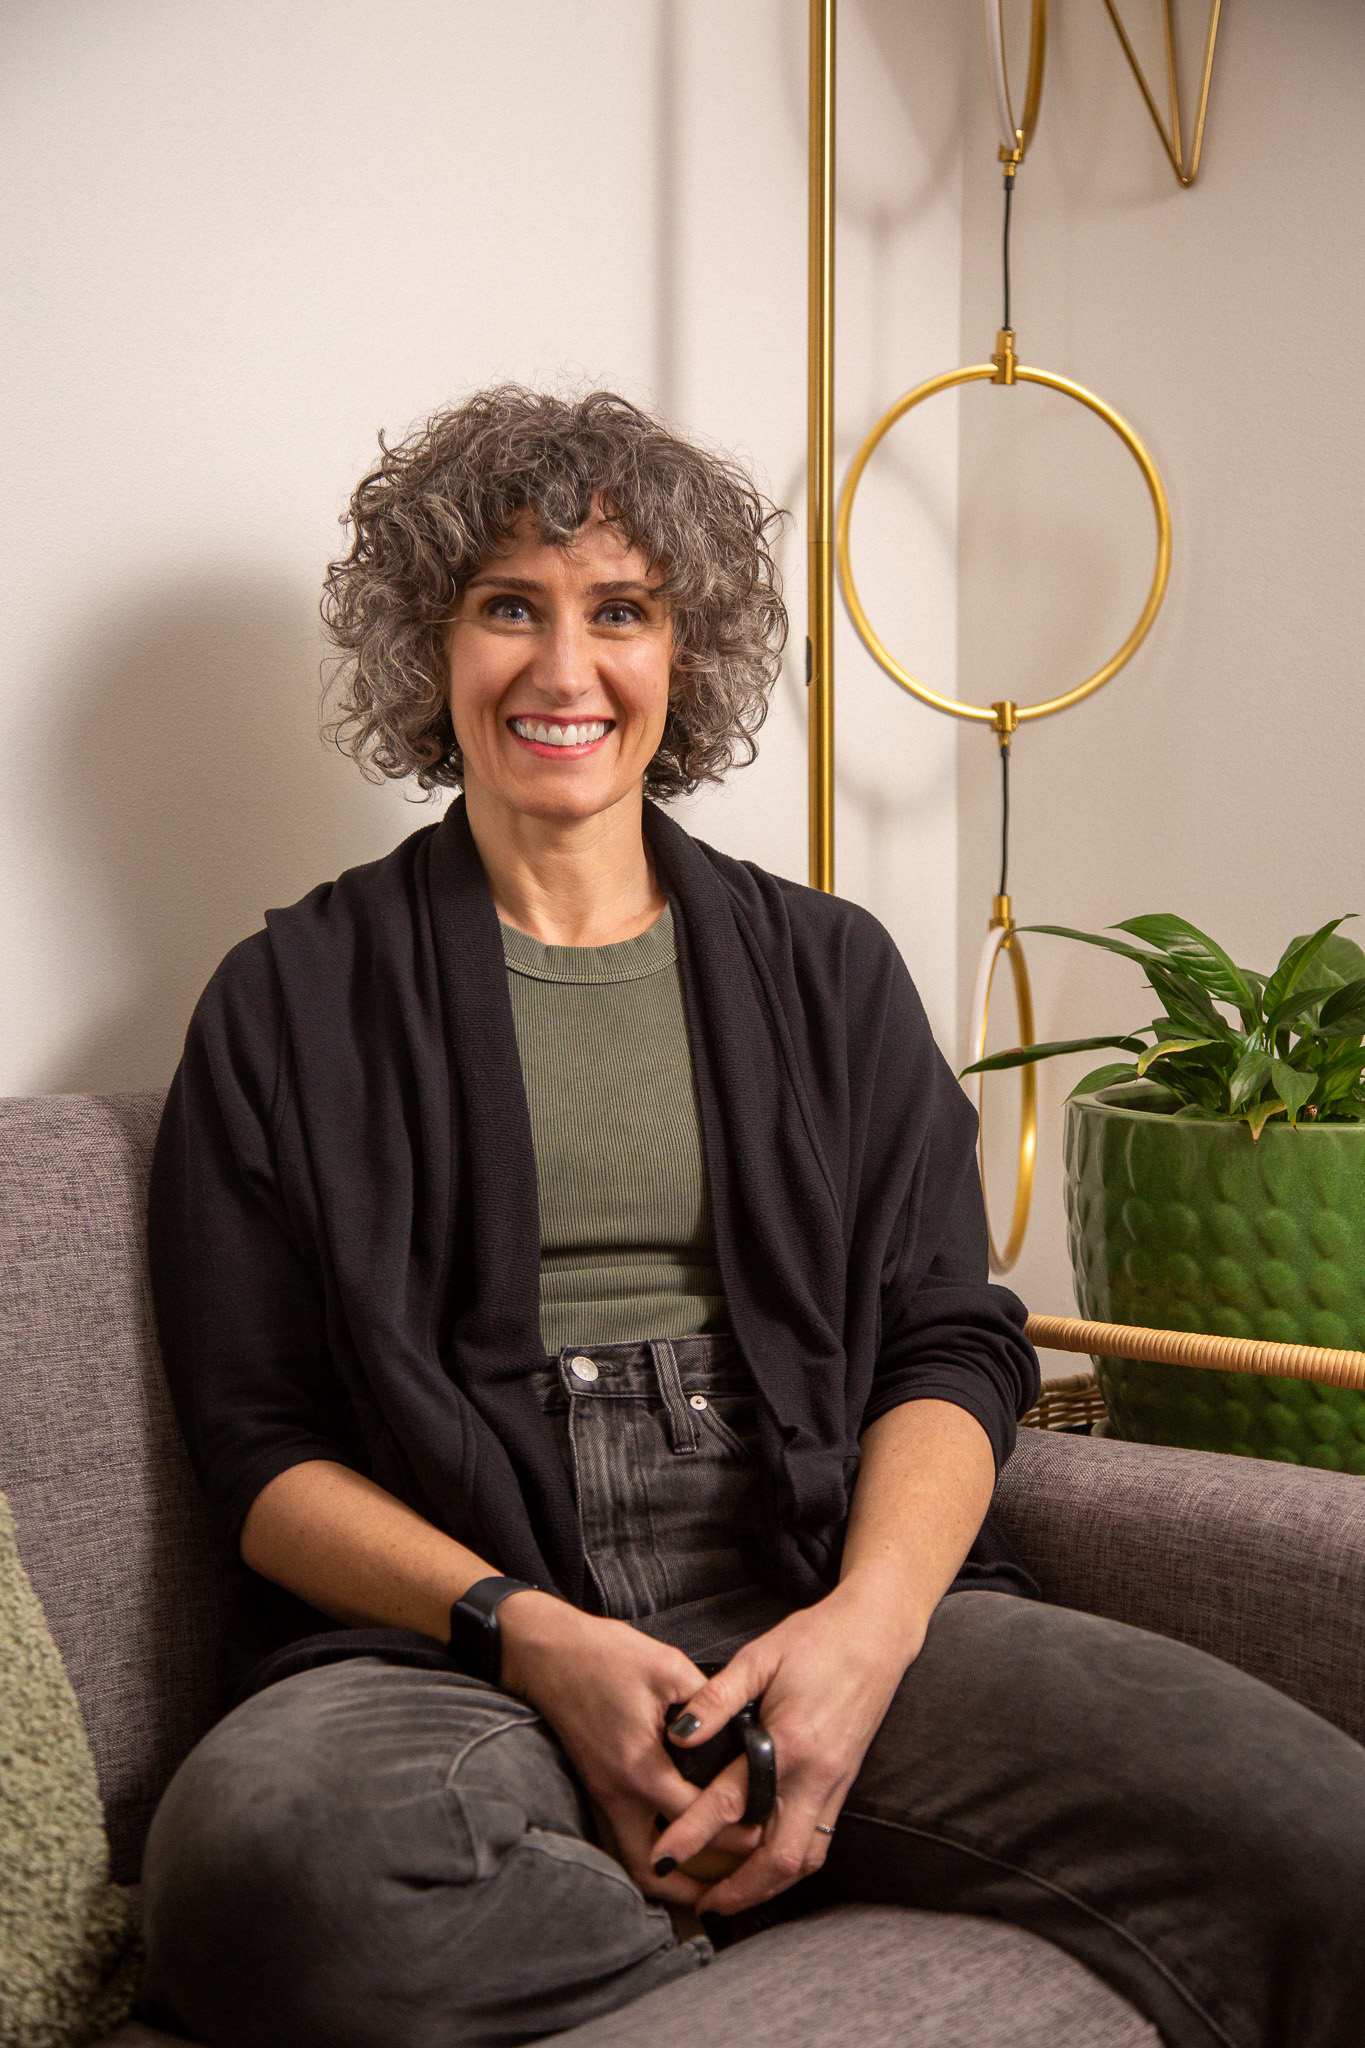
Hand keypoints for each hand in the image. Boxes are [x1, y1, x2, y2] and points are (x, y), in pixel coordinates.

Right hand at [497, 1592, 748, 1905]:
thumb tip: (743, 1730)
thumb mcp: (668, 1667)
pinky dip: (647, 1854)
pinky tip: (671, 1846)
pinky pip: (619, 1840)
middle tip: (732, 1884)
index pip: (693, 1818)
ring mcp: (600, 1795)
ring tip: (703, 1882)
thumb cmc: (604, 1655)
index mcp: (639, 1767)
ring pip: (629, 1861)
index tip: (763, 1833)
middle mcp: (615, 1793)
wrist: (547, 1652)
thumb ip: (708, 1704)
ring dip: (664, 1878)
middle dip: (692, 1887)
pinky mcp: (594, 1788)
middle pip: (652, 1869)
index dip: (732, 1830)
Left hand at [649, 1567, 926, 1917]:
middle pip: (779, 1858)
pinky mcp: (844, 1784)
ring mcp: (836, 1784)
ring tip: (730, 1896)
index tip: (662, 1858)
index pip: (733, 1803)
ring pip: (805, 1860)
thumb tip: (679, 1735)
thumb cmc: (815, 1639)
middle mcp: (817, 1774)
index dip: (692, 1834)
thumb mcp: (759, 1656)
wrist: (875, 1634)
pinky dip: (790, 1865)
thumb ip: (717, 1698)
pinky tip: (766, 1865)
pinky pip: (819, 1842)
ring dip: (767, 1885)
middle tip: (701, 1904)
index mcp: (791, 1741)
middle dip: (739, 1889)